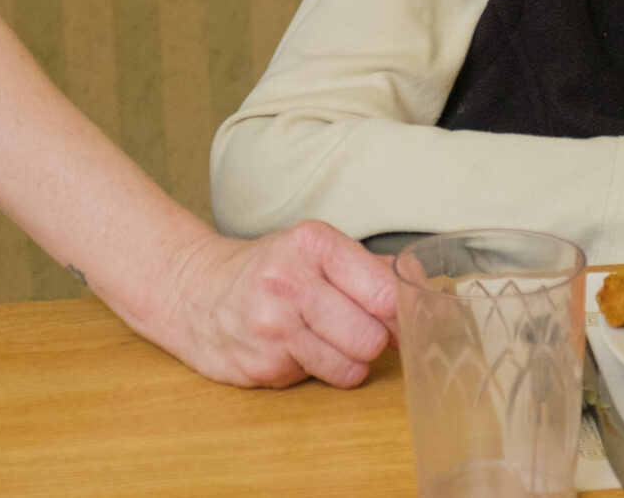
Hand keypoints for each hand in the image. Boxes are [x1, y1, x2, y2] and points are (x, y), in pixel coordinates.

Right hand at [157, 221, 397, 388]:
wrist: (195, 292)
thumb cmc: (269, 272)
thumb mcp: (317, 251)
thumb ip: (374, 269)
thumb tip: (429, 290)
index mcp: (313, 243)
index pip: (385, 291)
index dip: (401, 314)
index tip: (398, 319)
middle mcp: (290, 279)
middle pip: (373, 335)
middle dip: (373, 340)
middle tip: (353, 329)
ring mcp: (272, 324)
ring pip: (352, 365)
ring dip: (349, 361)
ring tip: (324, 341)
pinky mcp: (260, 362)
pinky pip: (321, 380)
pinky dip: (319, 372)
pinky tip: (296, 351)